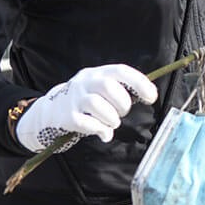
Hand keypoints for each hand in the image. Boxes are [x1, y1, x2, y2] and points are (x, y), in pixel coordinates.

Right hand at [15, 64, 157, 151]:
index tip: (151, 97)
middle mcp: (85, 82)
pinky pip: (87, 123)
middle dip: (122, 103)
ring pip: (97, 105)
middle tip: (123, 113)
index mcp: (98, 73)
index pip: (121, 71)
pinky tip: (104, 133)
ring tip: (112, 123)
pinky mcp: (67, 117)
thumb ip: (122, 89)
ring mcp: (74, 99)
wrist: (53, 110)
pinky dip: (100, 130)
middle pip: (108, 86)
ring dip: (112, 119)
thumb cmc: (89, 100)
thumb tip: (150, 94)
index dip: (139, 83)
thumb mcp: (102, 88)